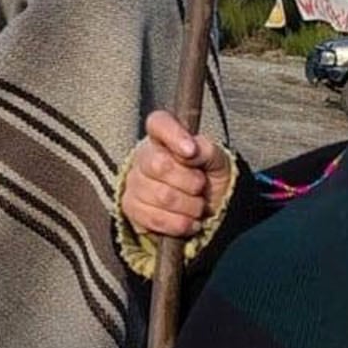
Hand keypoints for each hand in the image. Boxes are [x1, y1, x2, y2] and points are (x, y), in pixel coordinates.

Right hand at [120, 111, 235, 238]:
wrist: (202, 210)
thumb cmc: (207, 176)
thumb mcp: (216, 160)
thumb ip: (206, 150)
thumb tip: (191, 150)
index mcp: (163, 136)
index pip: (159, 123)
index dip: (174, 135)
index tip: (191, 151)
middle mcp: (143, 156)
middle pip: (159, 166)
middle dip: (190, 182)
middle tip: (200, 186)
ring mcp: (134, 183)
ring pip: (162, 197)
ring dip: (190, 206)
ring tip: (197, 206)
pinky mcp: (130, 208)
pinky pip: (155, 219)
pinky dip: (179, 224)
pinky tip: (188, 221)